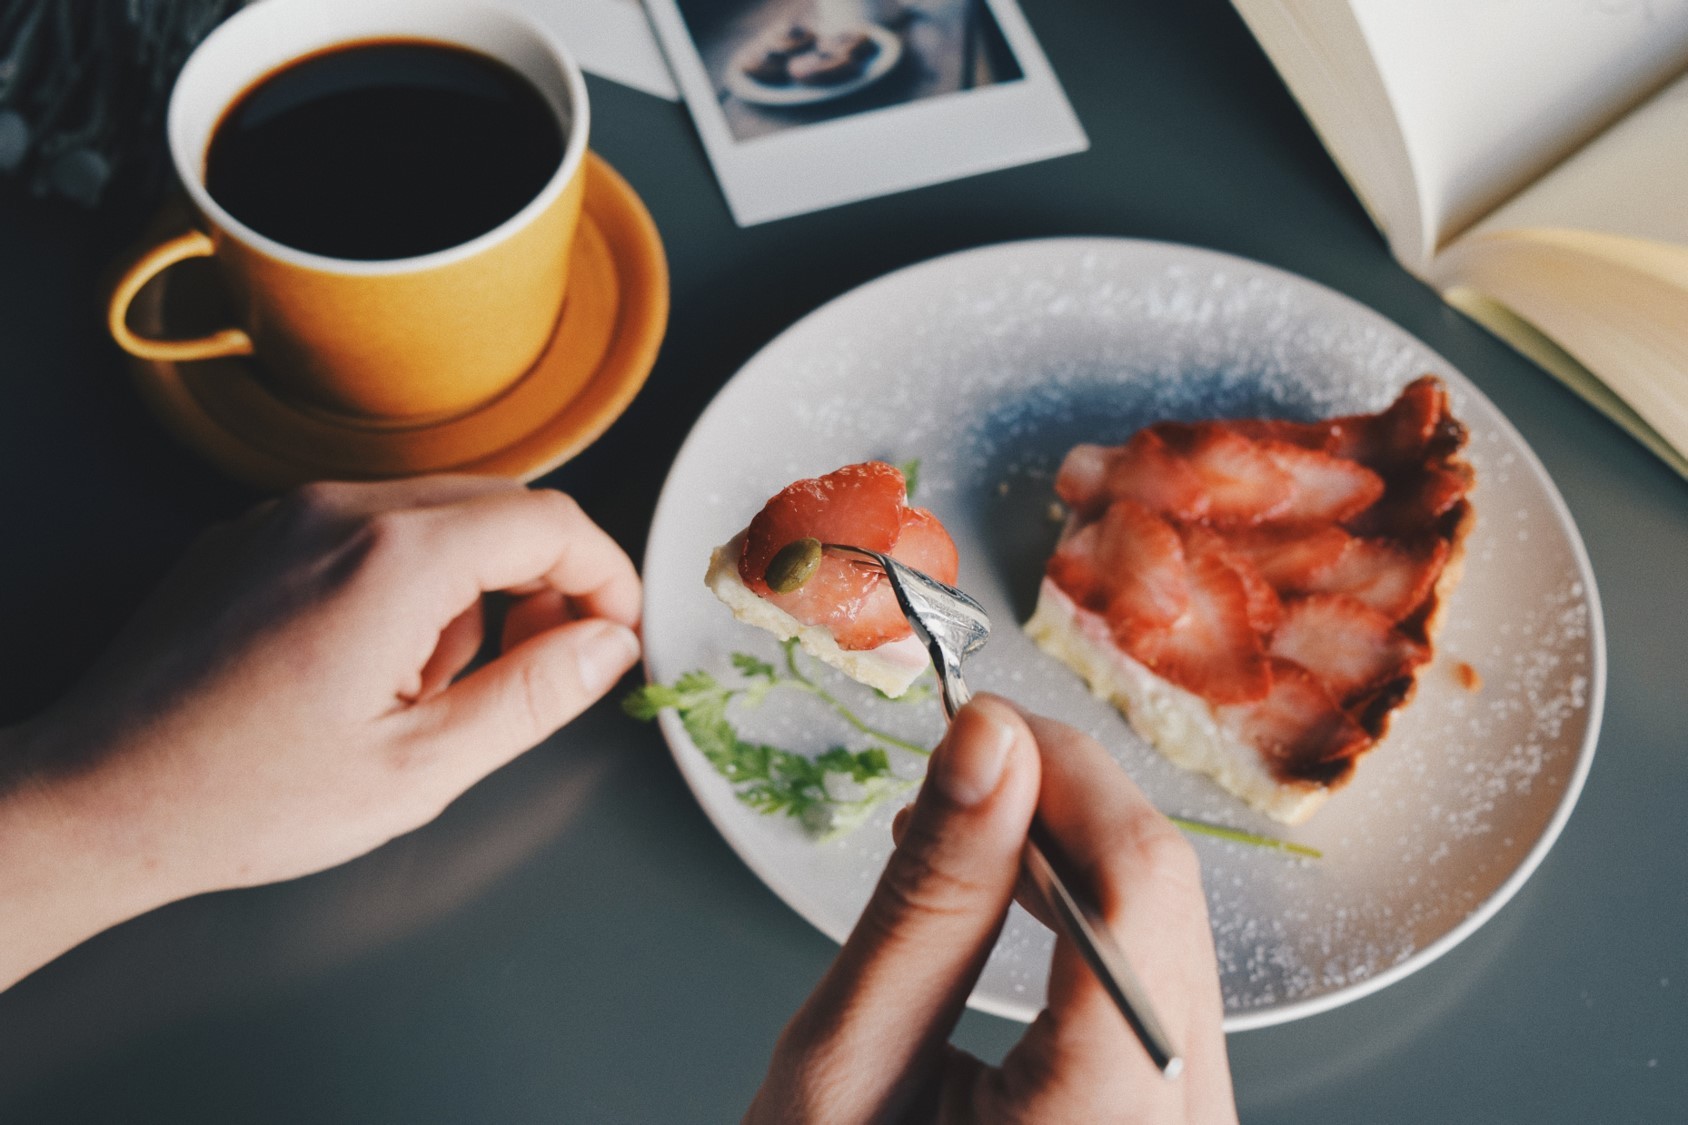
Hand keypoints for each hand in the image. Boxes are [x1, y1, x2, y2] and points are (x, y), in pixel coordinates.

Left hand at [0, 476, 640, 988]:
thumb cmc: (245, 798)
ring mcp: (289, 513)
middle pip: (499, 505)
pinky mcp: (255, 533)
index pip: (551, 522)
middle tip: (544, 665)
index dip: (606, 576)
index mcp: (394, 559)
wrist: (97, 798)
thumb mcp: (419, 770)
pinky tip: (370, 665)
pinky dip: (408, 579)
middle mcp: (341, 509)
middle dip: (545, 578)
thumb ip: (534, 696)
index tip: (615, 634)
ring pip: (438, 514)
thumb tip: (609, 645)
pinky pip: (370, 527)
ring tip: (430, 688)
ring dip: (472, 584)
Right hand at [746, 696, 1236, 1122]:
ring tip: (956, 836)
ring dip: (1066, 858)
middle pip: (1169, 901)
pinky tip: (1006, 901)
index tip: (976, 721)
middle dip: (1060, 805)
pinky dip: (1082, 923)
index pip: (1139, 885)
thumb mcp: (842, 1072)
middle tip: (951, 770)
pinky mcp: (1176, 1123)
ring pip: (1171, 933)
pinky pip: (1157, 986)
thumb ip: (926, 902)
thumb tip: (985, 740)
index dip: (1064, 772)